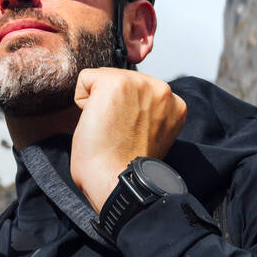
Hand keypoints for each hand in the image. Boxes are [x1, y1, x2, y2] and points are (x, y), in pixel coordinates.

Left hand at [71, 68, 186, 213]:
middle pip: (121, 78)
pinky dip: (82, 99)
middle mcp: (162, 89)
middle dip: (112, 102)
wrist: (116, 179)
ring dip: (99, 101)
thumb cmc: (125, 165)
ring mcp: (139, 83)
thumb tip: (125, 100)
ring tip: (108, 127)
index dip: (125, 109)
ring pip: (104, 77)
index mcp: (174, 103)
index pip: (138, 89)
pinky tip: (96, 122)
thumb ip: (146, 111)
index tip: (128, 132)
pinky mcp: (115, 83)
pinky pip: (86, 78)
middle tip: (116, 131)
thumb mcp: (150, 132)